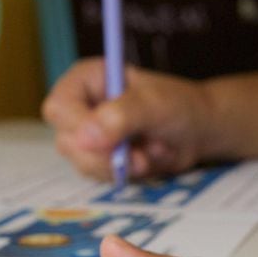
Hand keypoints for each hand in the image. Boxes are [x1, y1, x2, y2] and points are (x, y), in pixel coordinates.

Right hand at [41, 58, 218, 180]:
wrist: (198, 130)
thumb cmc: (178, 106)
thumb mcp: (153, 105)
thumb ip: (119, 117)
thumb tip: (84, 138)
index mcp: (86, 80)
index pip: (60, 107)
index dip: (79, 128)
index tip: (110, 143)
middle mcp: (81, 106)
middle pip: (67, 141)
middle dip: (105, 155)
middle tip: (139, 156)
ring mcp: (89, 135)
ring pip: (83, 163)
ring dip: (120, 165)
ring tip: (150, 152)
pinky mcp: (100, 158)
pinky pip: (100, 176)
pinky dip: (126, 174)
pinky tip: (146, 159)